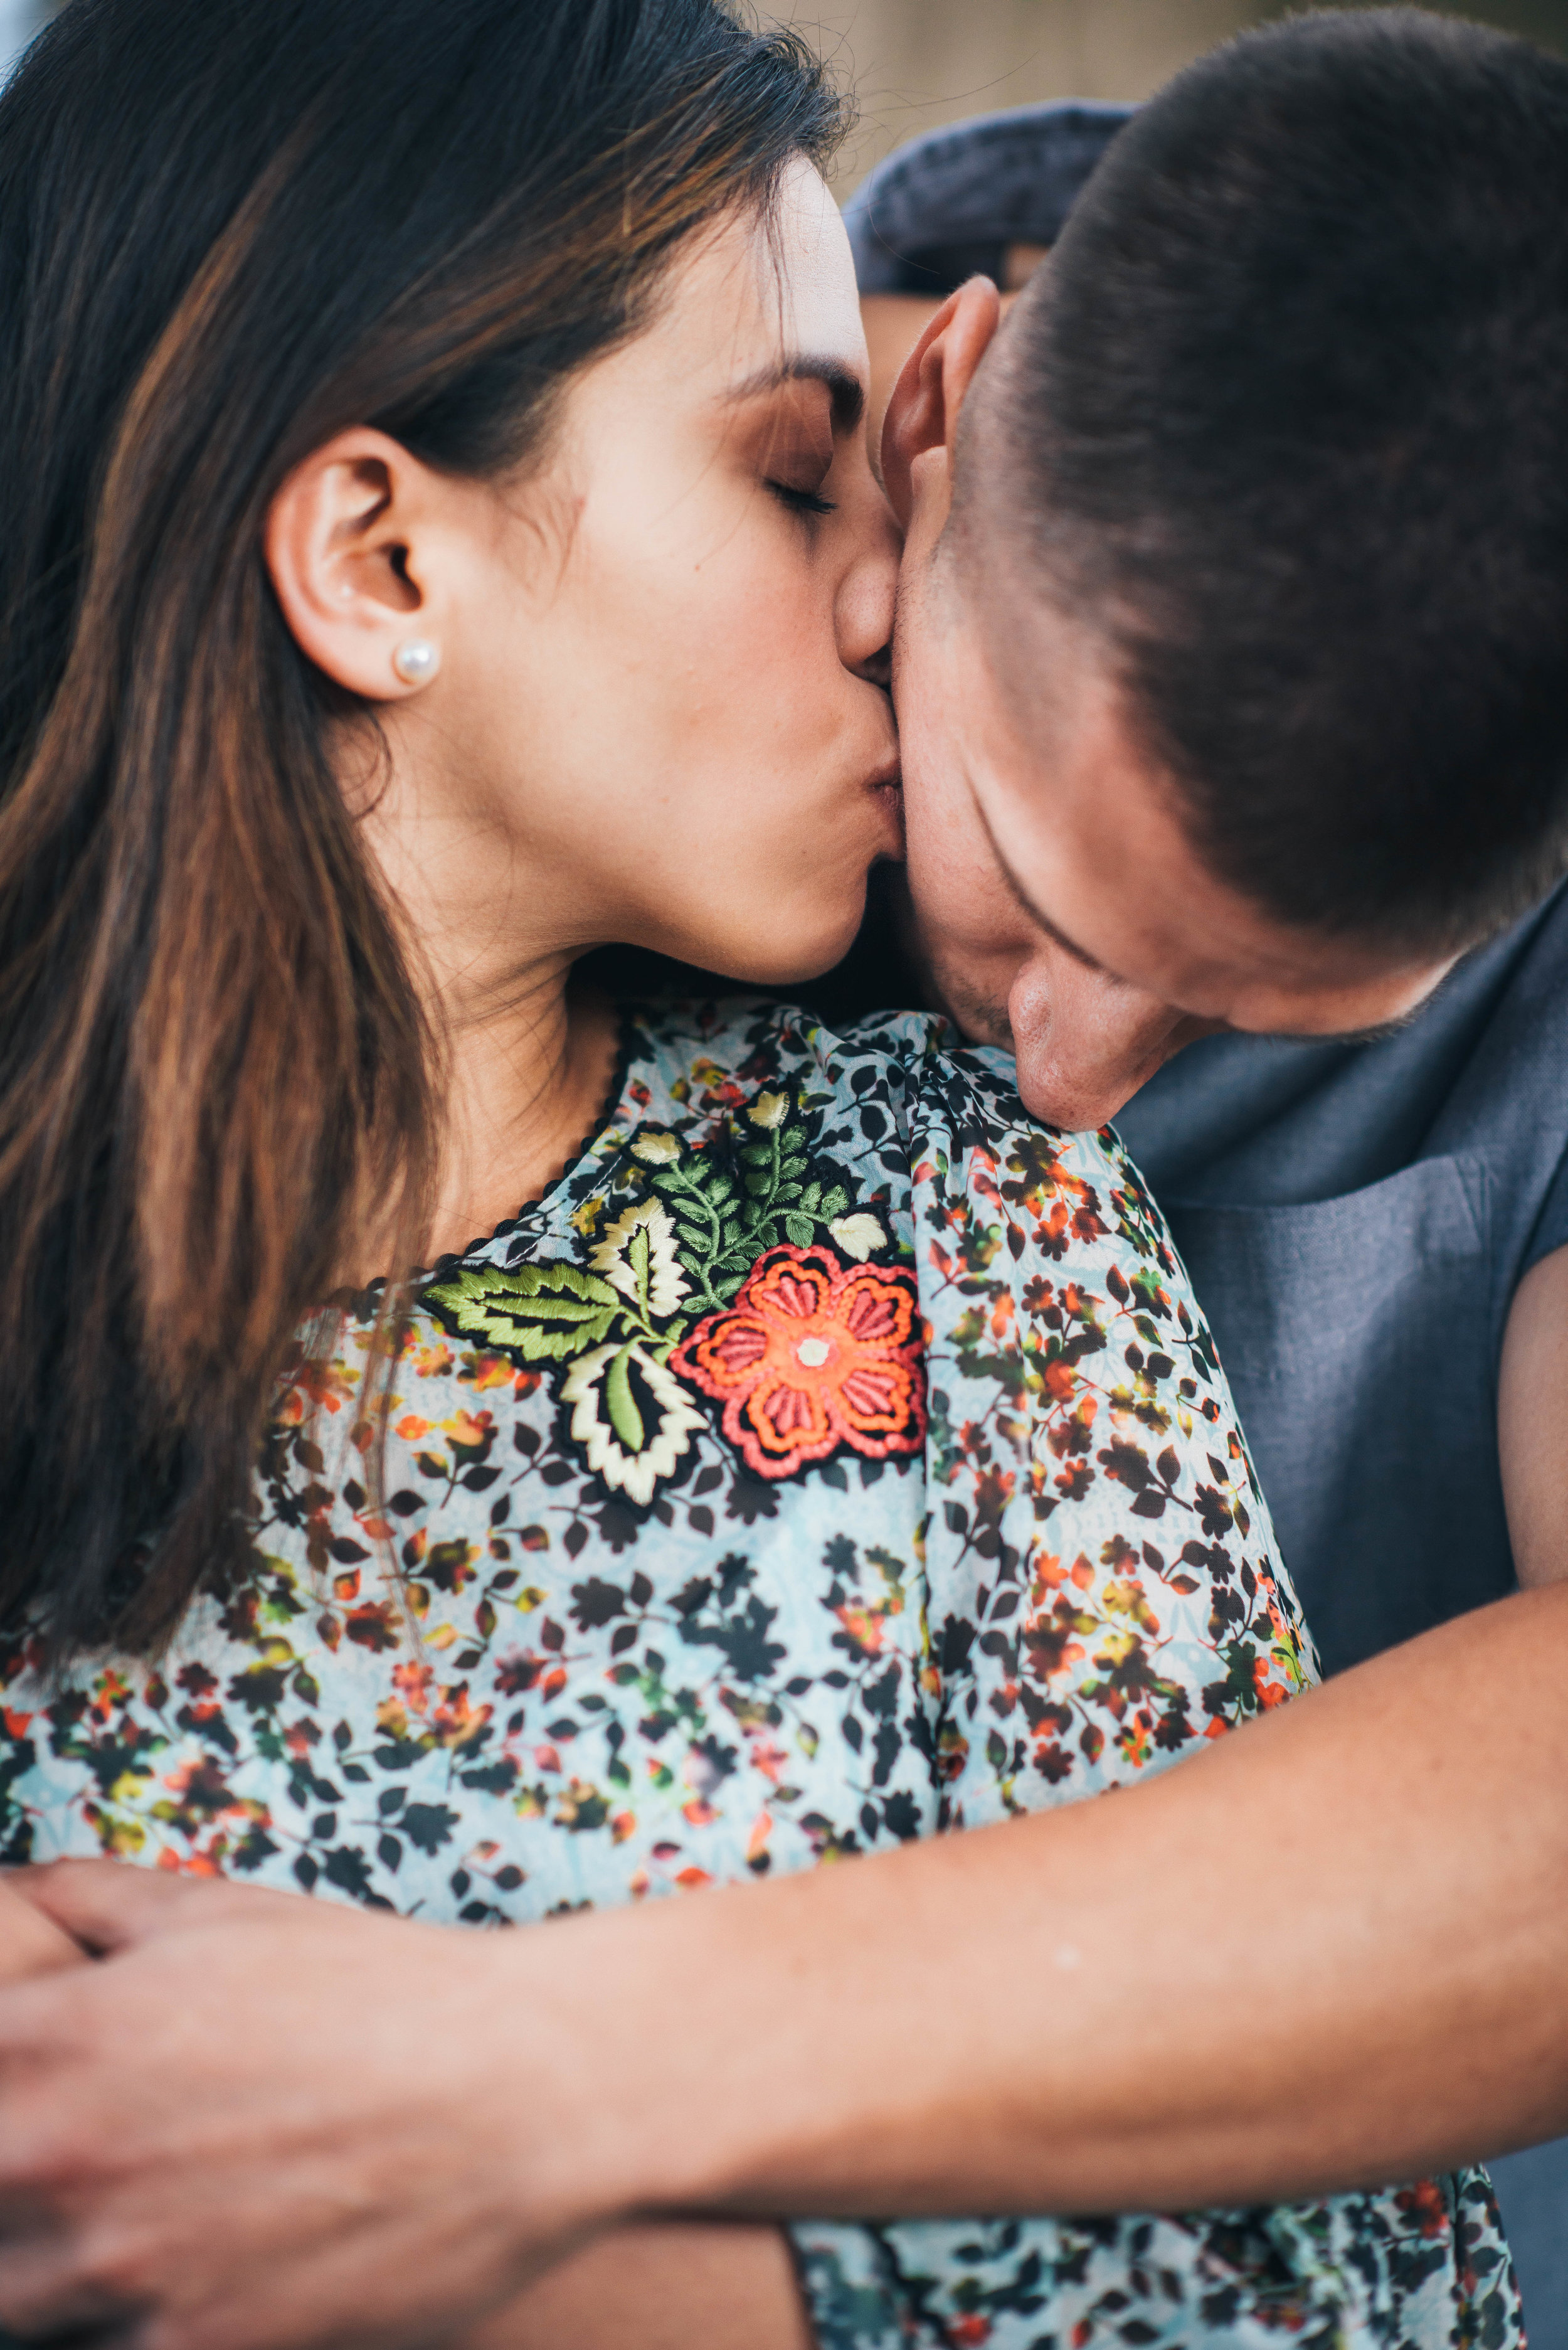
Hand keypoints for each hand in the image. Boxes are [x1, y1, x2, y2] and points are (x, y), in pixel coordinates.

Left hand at [0, 1863, 618, 2349]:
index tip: (17, 2106)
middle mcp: (62, 2156)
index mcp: (56, 2038)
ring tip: (117, 2236)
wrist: (521, 2086)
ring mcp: (121, 2270)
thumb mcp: (225, 1911)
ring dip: (42, 2277)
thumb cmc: (374, 1987)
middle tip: (68, 2175)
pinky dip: (117, 2330)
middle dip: (8, 2195)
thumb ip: (96, 1899)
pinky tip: (176, 2286)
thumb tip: (21, 1889)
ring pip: (7, 2308)